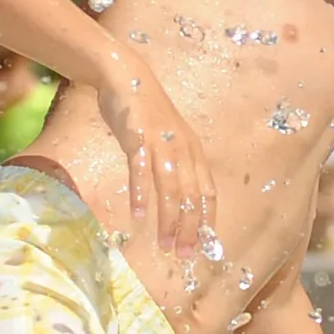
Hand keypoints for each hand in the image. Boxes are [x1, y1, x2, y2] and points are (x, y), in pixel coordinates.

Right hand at [96, 68, 216, 258]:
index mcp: (193, 152)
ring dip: (168, 220)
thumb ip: (174, 165)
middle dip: (190, 229)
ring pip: (170, 189)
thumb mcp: (168, 139)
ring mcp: (161, 144)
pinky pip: (141, 171)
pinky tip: (139, 216)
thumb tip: (177, 198)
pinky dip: (142, 194)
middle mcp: (182, 150)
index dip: (208, 220)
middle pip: (191, 196)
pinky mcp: (138, 139)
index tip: (205, 246)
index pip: (207, 192)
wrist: (125, 77)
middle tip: (185, 256)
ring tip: (165, 245)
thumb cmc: (145, 112)